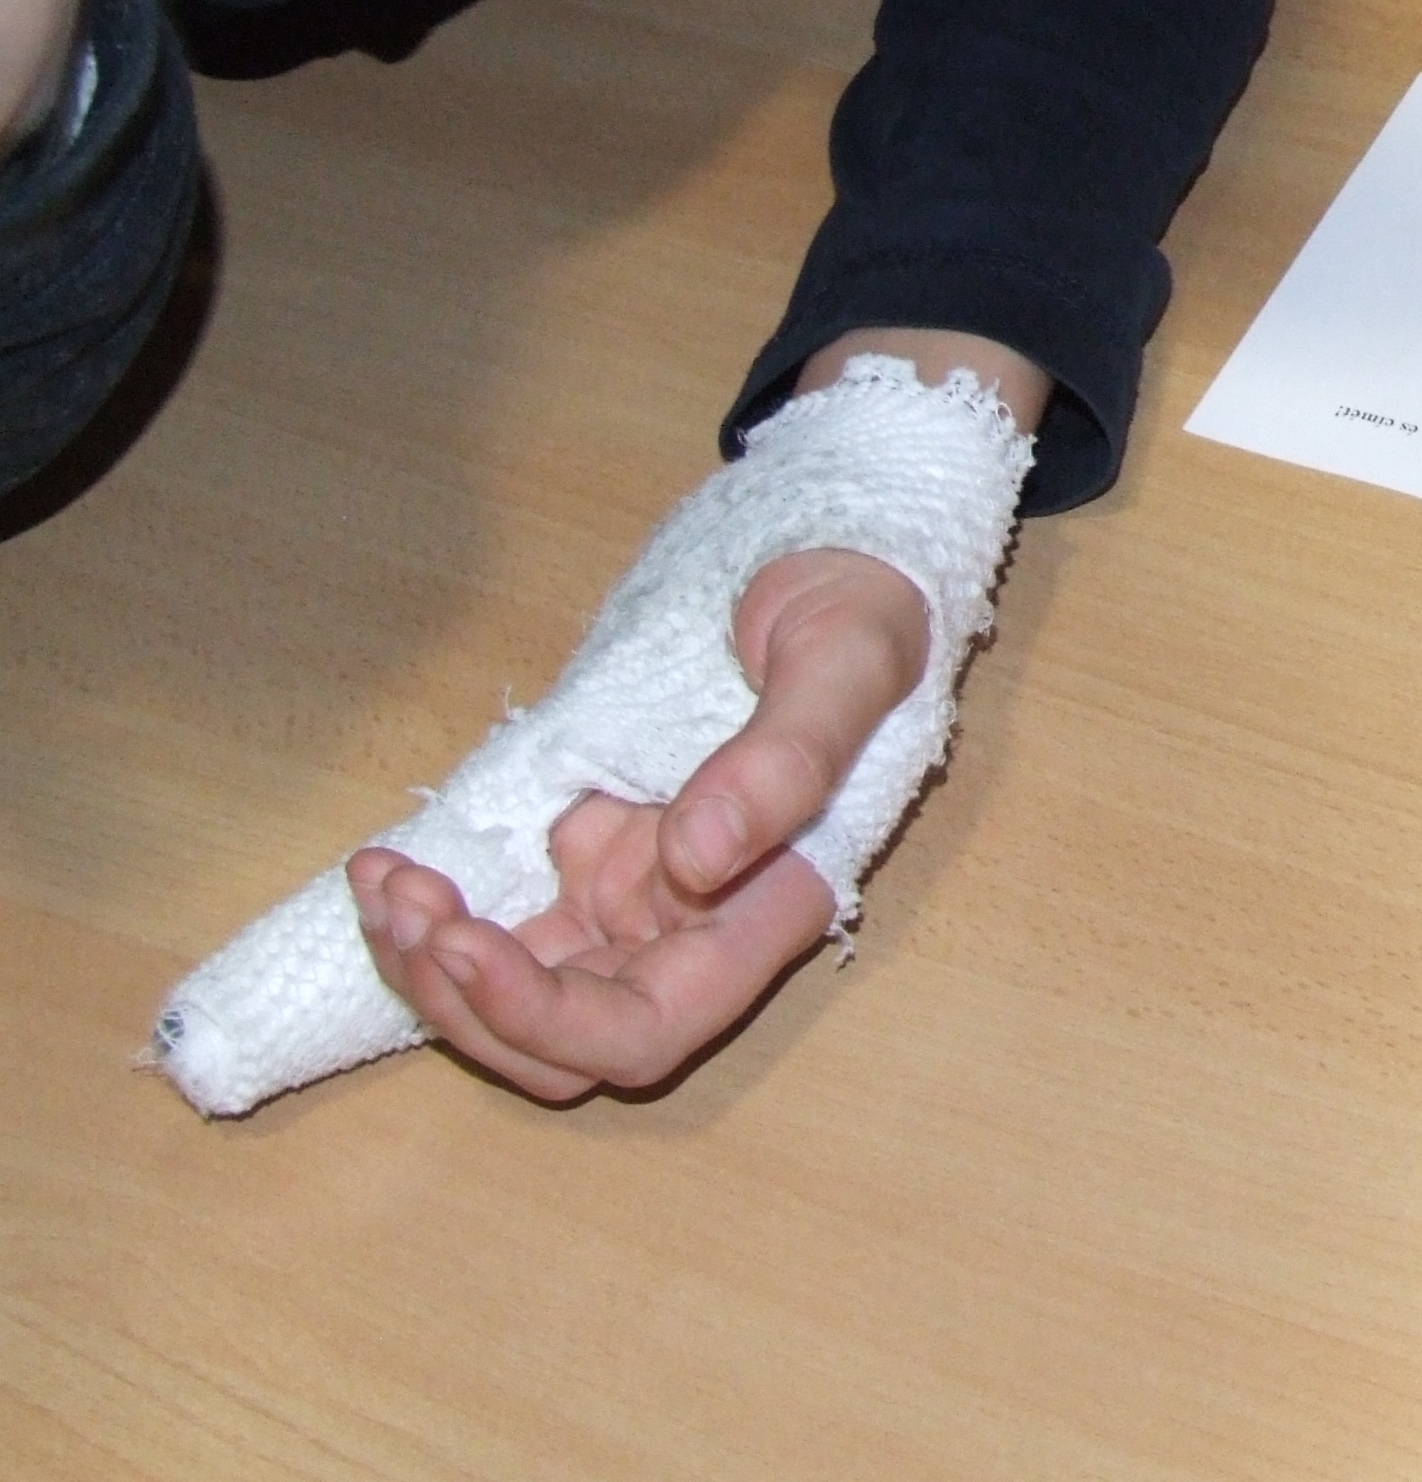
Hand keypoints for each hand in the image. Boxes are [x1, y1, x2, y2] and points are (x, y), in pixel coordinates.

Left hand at [347, 546, 928, 1098]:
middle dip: (464, 998)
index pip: (648, 1027)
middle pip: (562, 1043)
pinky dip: (429, 917)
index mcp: (766, 909)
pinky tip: (384, 865)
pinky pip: (497, 927)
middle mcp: (693, 931)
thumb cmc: (856, 608)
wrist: (828, 563)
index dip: (546, 1016)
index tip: (465, 940)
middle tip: (406, 905)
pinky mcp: (587, 860)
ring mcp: (633, 901)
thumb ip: (785, 760)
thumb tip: (695, 857)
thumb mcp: (844, 661)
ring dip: (430, 967)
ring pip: (513, 1000)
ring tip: (379, 881)